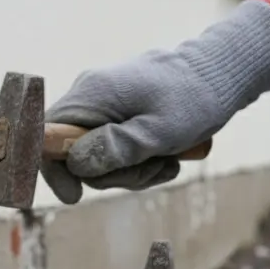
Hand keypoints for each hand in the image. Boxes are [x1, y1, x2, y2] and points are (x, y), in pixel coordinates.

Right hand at [40, 0, 269, 203]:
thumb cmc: (194, 99)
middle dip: (110, 175)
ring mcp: (105, 106)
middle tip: (149, 171)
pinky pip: (116, 150)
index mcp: (91, 94)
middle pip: (74, 155)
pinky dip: (139, 162)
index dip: (53, 169)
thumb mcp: (158, 131)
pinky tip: (166, 158)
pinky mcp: (120, 114)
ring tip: (166, 162)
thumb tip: (76, 164)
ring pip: (99, 158)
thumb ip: (116, 149)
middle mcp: (91, 97)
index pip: (45, 136)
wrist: (224, 72)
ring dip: (131, 172)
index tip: (74, 196)